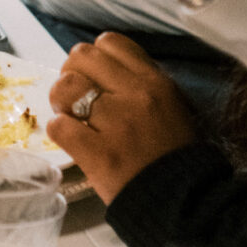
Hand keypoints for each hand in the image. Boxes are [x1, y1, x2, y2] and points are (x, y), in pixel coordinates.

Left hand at [47, 35, 197, 204]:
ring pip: (65, 87)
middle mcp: (135, 96)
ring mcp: (116, 124)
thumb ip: (140, 84)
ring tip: (70, 115)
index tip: (94, 76)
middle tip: (76, 96)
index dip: (95, 57)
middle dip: (72, 72)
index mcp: (155, 83)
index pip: (110, 42)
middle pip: (81, 56)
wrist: (188, 204)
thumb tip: (103, 70)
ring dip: (60, 100)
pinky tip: (71, 140)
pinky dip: (59, 131)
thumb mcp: (171, 107)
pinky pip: (60, 126)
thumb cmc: (176, 157)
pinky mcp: (99, 154)